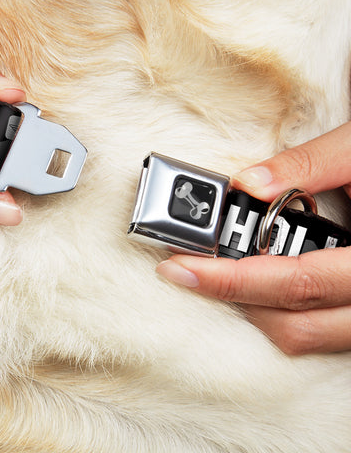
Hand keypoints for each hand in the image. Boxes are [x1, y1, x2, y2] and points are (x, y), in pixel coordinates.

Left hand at [157, 121, 350, 354]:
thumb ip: (310, 164)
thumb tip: (248, 182)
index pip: (296, 282)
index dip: (232, 279)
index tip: (180, 267)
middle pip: (295, 324)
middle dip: (232, 297)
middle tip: (188, 268)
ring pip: (307, 336)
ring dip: (255, 308)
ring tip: (218, 272)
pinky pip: (320, 331)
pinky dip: (282, 310)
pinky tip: (260, 279)